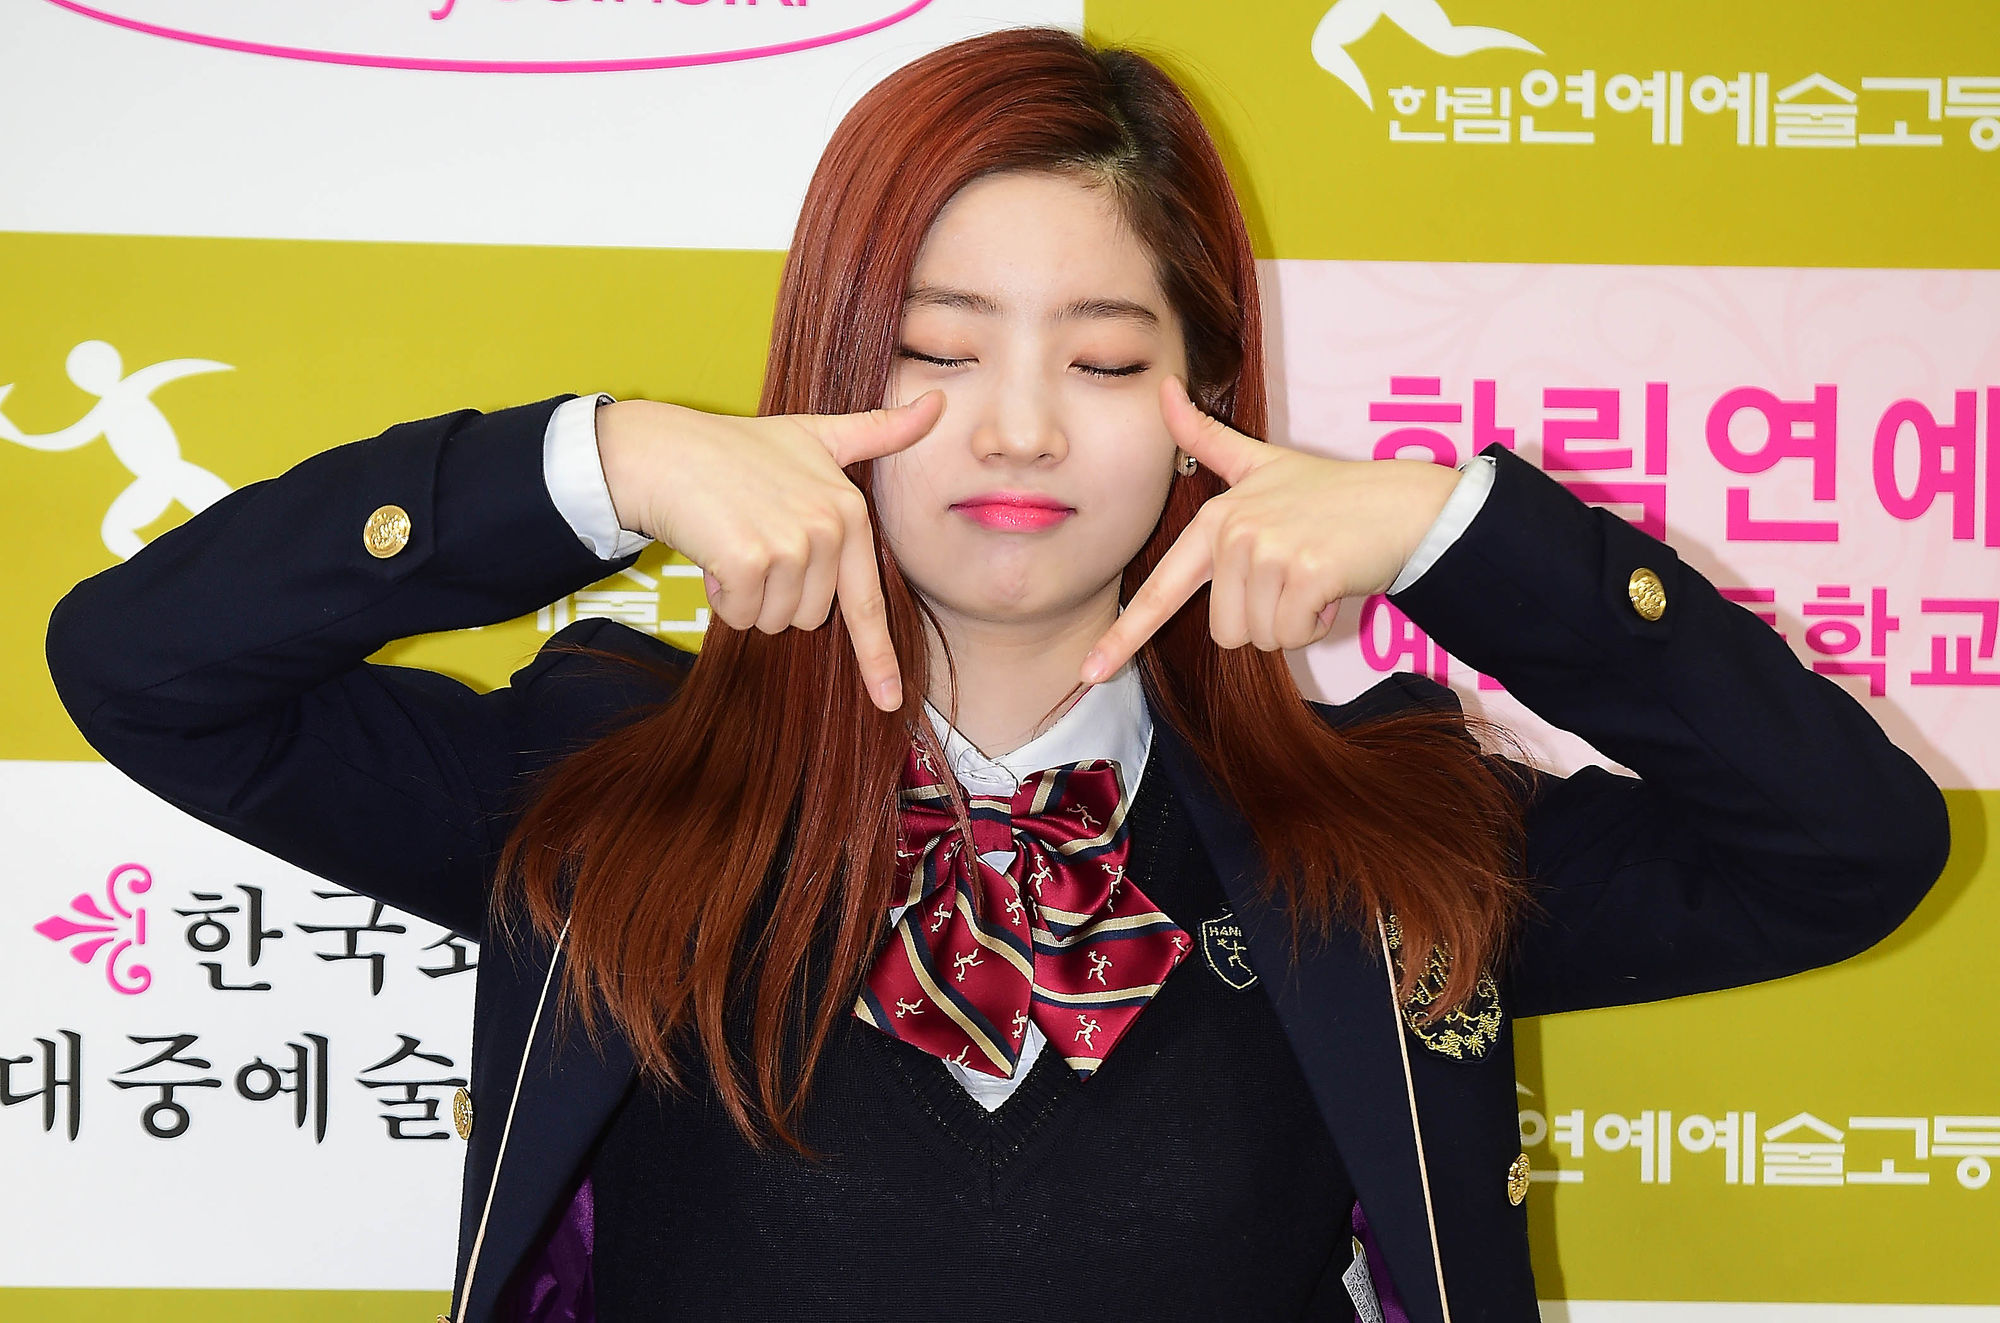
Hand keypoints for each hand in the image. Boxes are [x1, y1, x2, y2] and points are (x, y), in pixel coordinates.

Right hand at [595, 391, 945, 710]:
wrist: (662, 451)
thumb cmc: (736, 449)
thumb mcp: (815, 435)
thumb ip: (877, 431)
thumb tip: (938, 403)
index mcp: (848, 510)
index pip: (866, 600)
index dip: (877, 657)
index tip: (890, 700)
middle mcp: (828, 528)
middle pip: (809, 616)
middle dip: (775, 594)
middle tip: (752, 544)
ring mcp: (791, 544)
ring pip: (773, 620)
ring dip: (745, 596)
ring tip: (731, 542)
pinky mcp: (749, 559)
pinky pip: (739, 615)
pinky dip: (719, 596)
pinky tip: (711, 553)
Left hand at [1080, 376, 1458, 683]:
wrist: (1403, 504)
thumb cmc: (1332, 495)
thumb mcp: (1261, 462)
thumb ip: (1207, 438)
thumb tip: (1165, 387)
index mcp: (1215, 520)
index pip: (1160, 590)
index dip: (1123, 636)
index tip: (1090, 671)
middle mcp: (1233, 532)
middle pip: (1225, 632)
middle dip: (1265, 621)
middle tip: (1295, 580)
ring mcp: (1268, 550)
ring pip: (1261, 637)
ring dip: (1294, 622)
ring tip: (1315, 577)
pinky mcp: (1305, 570)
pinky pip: (1293, 634)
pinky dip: (1318, 623)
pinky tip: (1333, 586)